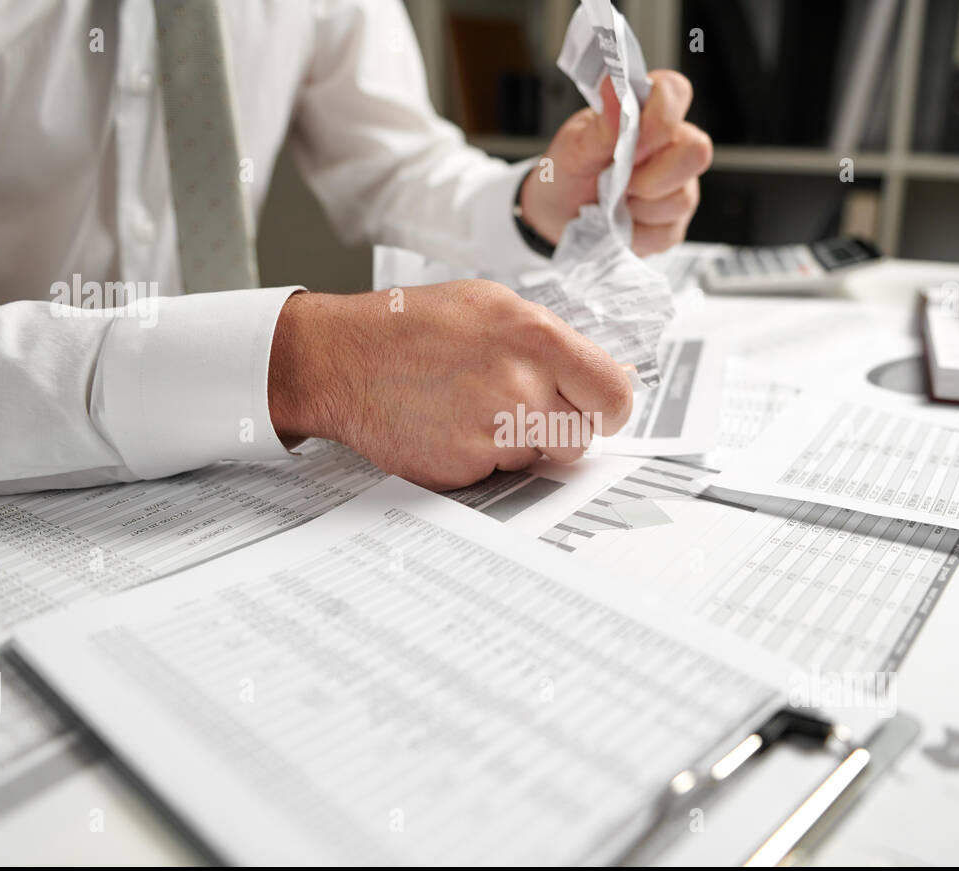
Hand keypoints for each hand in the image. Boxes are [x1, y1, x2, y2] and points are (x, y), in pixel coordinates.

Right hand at [267, 284, 632, 489]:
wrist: (343, 359)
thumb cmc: (415, 327)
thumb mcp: (494, 307)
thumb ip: (555, 342)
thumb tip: (610, 373)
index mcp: (536, 336)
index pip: (614, 394)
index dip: (608, 408)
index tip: (596, 410)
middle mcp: (520, 384)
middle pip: (581, 437)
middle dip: (560, 429)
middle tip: (523, 407)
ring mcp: (493, 429)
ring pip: (540, 458)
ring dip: (519, 444)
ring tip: (474, 408)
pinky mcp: (465, 465)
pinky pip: (498, 474)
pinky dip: (480, 458)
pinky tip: (451, 426)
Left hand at [519, 69, 711, 256]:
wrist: (556, 217)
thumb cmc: (566, 174)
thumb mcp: (572, 149)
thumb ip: (601, 125)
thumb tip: (614, 89)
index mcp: (646, 114)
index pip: (675, 93)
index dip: (662, 117)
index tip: (632, 142)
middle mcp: (671, 147)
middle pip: (697, 152)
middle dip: (653, 176)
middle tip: (619, 182)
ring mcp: (677, 187)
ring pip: (682, 199)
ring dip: (638, 208)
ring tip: (611, 204)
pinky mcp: (672, 225)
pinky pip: (667, 233)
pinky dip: (635, 234)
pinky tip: (618, 225)